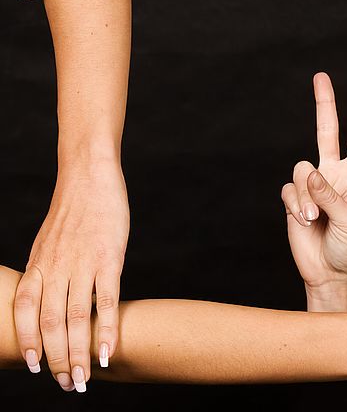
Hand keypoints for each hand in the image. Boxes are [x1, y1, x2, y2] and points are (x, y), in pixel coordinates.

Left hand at [14, 160, 128, 391]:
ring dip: (78, 353)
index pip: (25, 311)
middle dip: (55, 359)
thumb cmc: (75, 206)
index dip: (29, 341)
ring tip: (82, 379)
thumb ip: (50, 265)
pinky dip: (106, 329)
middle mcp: (55, 267)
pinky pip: (106, 300)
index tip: (35, 367)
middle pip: (50, 323)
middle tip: (65, 385)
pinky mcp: (109, 258)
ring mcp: (82, 263)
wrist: (90, 174)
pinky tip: (107, 350)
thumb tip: (52, 290)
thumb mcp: (51, 238)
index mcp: (39, 263)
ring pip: (75, 318)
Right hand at [281, 73, 346, 311]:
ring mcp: (312, 187)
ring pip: (301, 168)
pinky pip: (288, 189)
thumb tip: (311, 173)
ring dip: (305, 194)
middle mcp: (333, 175)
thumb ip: (331, 196)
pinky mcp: (293, 200)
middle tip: (321, 76)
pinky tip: (303, 220)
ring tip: (313, 218)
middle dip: (325, 104)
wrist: (329, 273)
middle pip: (327, 132)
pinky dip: (295, 204)